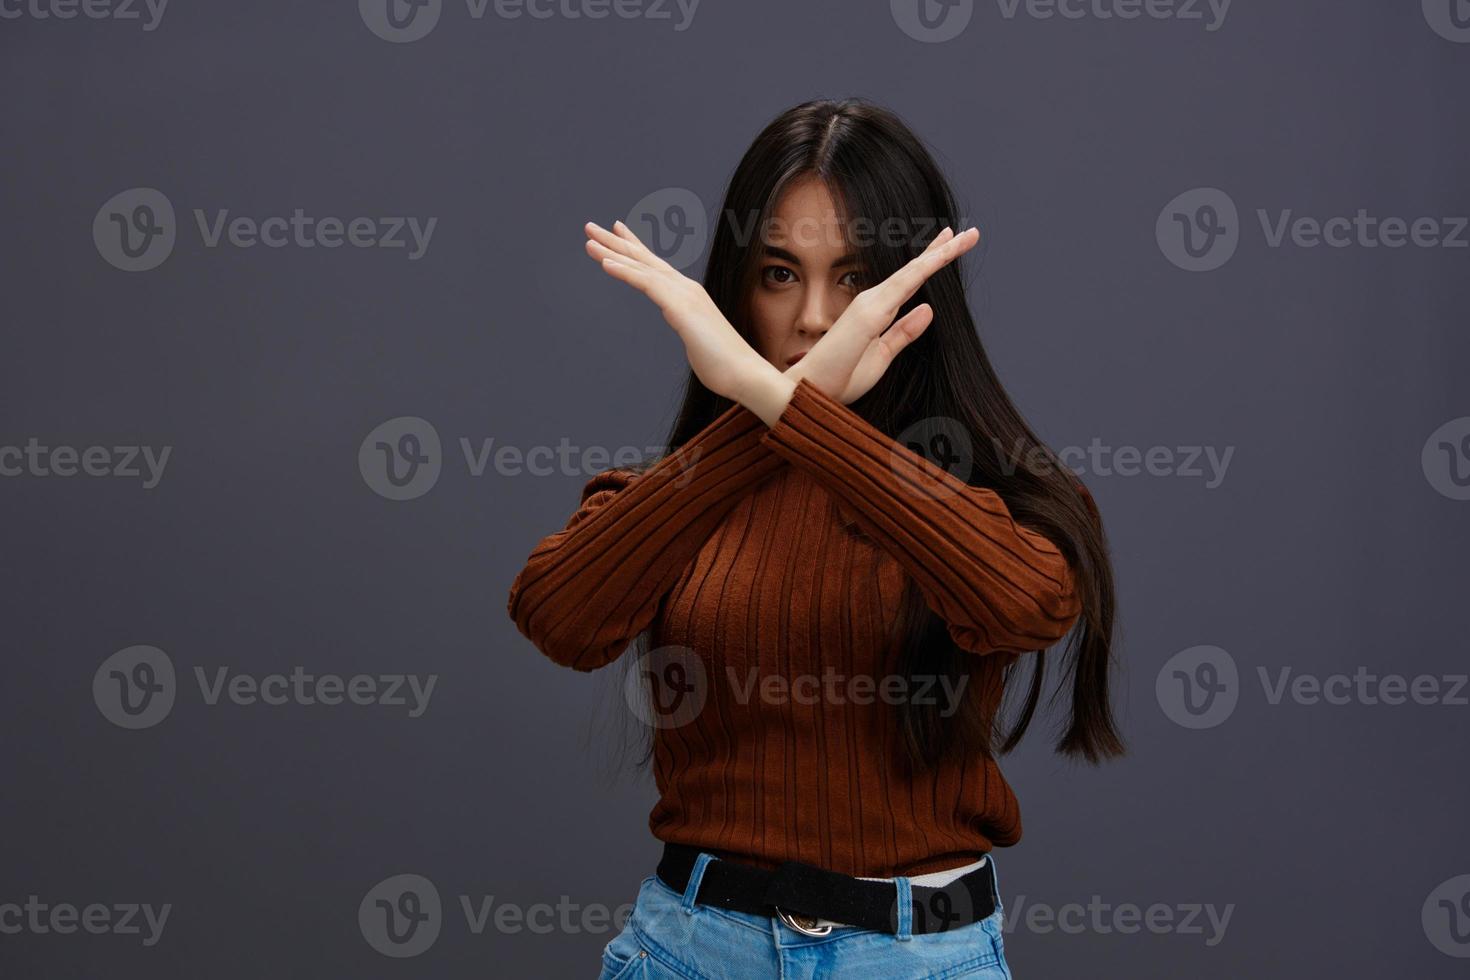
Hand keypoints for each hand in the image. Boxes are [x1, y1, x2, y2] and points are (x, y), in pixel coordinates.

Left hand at [585, 219, 773, 404]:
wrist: (745, 373)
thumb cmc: (724, 363)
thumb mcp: (699, 340)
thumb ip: (690, 329)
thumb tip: (687, 329)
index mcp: (688, 296)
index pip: (656, 267)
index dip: (634, 248)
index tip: (617, 232)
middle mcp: (686, 289)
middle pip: (645, 260)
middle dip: (616, 242)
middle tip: (590, 227)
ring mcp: (684, 296)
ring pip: (642, 267)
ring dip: (613, 252)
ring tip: (589, 240)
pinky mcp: (681, 307)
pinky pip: (647, 285)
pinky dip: (626, 272)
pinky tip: (606, 263)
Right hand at [789, 226, 979, 403]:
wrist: (805, 391)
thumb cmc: (837, 378)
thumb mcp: (881, 357)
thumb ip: (903, 334)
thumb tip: (928, 309)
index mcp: (876, 313)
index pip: (910, 283)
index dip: (931, 263)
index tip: (951, 245)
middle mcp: (873, 302)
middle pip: (914, 271)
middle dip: (942, 250)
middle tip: (970, 233)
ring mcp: (870, 304)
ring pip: (913, 272)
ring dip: (941, 253)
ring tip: (966, 237)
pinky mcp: (869, 312)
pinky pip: (904, 284)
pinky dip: (925, 267)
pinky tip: (943, 255)